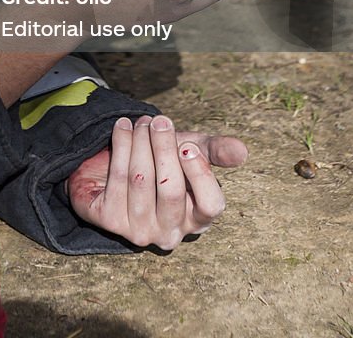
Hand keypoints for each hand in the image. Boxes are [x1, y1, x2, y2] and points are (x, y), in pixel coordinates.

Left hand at [66, 115, 247, 249]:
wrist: (114, 168)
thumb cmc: (162, 162)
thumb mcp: (191, 151)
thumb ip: (216, 151)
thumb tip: (242, 151)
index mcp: (197, 218)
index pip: (210, 206)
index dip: (200, 173)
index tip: (188, 145)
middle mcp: (170, 232)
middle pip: (171, 189)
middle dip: (164, 148)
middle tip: (159, 121)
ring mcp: (139, 230)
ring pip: (141, 180)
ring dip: (140, 142)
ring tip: (142, 123)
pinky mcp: (110, 221)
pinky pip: (117, 178)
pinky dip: (121, 145)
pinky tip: (122, 128)